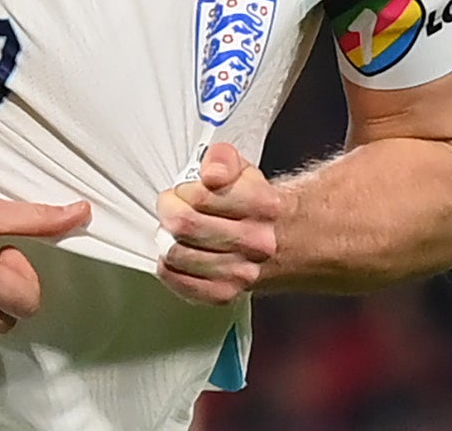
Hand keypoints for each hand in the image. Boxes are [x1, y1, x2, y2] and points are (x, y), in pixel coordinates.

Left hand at [156, 142, 283, 303]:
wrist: (284, 241)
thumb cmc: (254, 203)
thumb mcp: (242, 168)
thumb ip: (222, 158)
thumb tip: (212, 173)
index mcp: (262, 205)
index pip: (200, 196)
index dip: (183, 190)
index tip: (185, 190)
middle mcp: (257, 242)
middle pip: (185, 226)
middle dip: (169, 212)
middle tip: (174, 207)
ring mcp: (243, 272)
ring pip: (179, 255)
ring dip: (168, 240)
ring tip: (178, 232)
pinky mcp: (226, 293)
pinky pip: (182, 284)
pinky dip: (169, 269)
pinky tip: (176, 257)